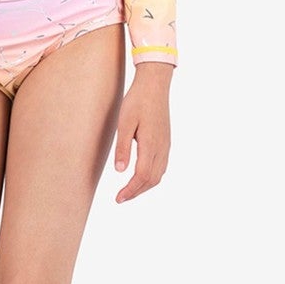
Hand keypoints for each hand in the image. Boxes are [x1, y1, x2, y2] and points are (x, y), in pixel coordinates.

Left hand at [113, 63, 172, 202]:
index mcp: (151, 144)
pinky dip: (151, 177)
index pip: (142, 175)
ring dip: (144, 186)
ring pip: (158, 175)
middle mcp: (162, 148)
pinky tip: (141, 176)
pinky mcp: (166, 141)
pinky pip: (162, 166)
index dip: (131, 190)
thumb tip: (120, 171)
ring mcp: (166, 145)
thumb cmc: (137, 101)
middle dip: (136, 192)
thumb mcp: (124, 123)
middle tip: (120, 198)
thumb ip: (123, 148)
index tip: (118, 198)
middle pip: (152, 179)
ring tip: (128, 191)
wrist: (155, 85)